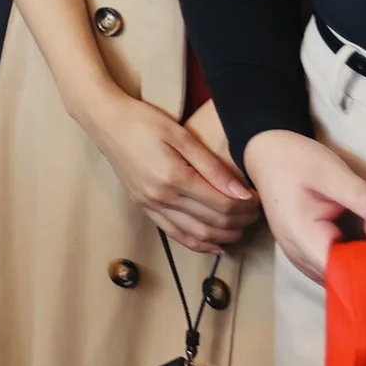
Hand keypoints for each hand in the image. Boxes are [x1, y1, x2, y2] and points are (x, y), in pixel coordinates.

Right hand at [77, 92, 259, 254]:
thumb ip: (212, 166)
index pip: (221, 205)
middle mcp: (161, 198)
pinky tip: (216, 244)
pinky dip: (199, 244)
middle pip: (212, 223)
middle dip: (241, 222)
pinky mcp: (144, 208)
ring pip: (196, 235)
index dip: (246, 206)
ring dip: (224, 236)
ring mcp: (150, 206)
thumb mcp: (181, 135)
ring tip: (243, 227)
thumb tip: (242, 192)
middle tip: (257, 213)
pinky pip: (175, 235)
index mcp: (173, 178)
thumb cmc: (143, 121)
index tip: (260, 198)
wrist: (105, 121)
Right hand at [242, 128, 365, 285]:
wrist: (267, 155)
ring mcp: (307, 260)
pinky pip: (345, 269)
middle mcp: (303, 259)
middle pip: (352, 282)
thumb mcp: (330, 172)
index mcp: (304, 240)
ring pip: (351, 279)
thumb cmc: (295, 161)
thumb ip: (362, 196)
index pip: (347, 275)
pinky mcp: (314, 255)